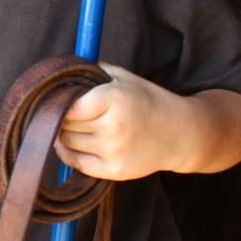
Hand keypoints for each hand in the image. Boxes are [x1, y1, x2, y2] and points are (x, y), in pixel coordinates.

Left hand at [53, 63, 177, 181]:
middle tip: (64, 113)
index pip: (69, 105)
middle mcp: (114, 126)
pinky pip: (76, 163)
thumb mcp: (126, 78)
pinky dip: (67, 153)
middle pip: (65, 123)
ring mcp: (114, 151)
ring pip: (67, 142)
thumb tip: (63, 70)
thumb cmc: (149, 102)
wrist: (181, 134)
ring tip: (71, 126)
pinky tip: (70, 143)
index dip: (60, 102)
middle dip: (60, 117)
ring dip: (63, 134)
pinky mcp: (115, 171)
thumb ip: (94, 70)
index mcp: (115, 99)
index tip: (59, 100)